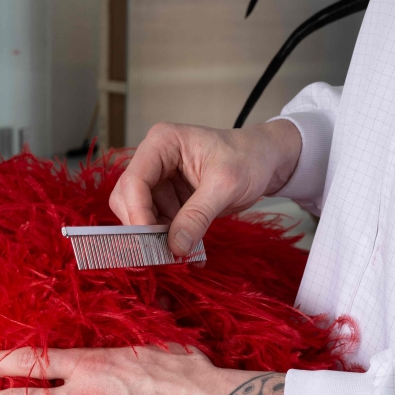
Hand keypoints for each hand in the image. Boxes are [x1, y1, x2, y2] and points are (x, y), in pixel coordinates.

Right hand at [109, 121, 301, 255]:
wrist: (267, 161)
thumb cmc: (250, 158)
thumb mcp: (227, 185)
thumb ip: (198, 215)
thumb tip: (175, 247)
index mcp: (162, 143)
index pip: (134, 181)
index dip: (137, 213)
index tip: (151, 242)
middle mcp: (153, 160)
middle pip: (127, 198)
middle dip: (144, 226)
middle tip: (164, 251)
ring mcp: (159, 180)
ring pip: (139, 215)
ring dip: (156, 237)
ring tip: (183, 252)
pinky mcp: (168, 199)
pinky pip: (158, 224)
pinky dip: (169, 240)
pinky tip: (189, 250)